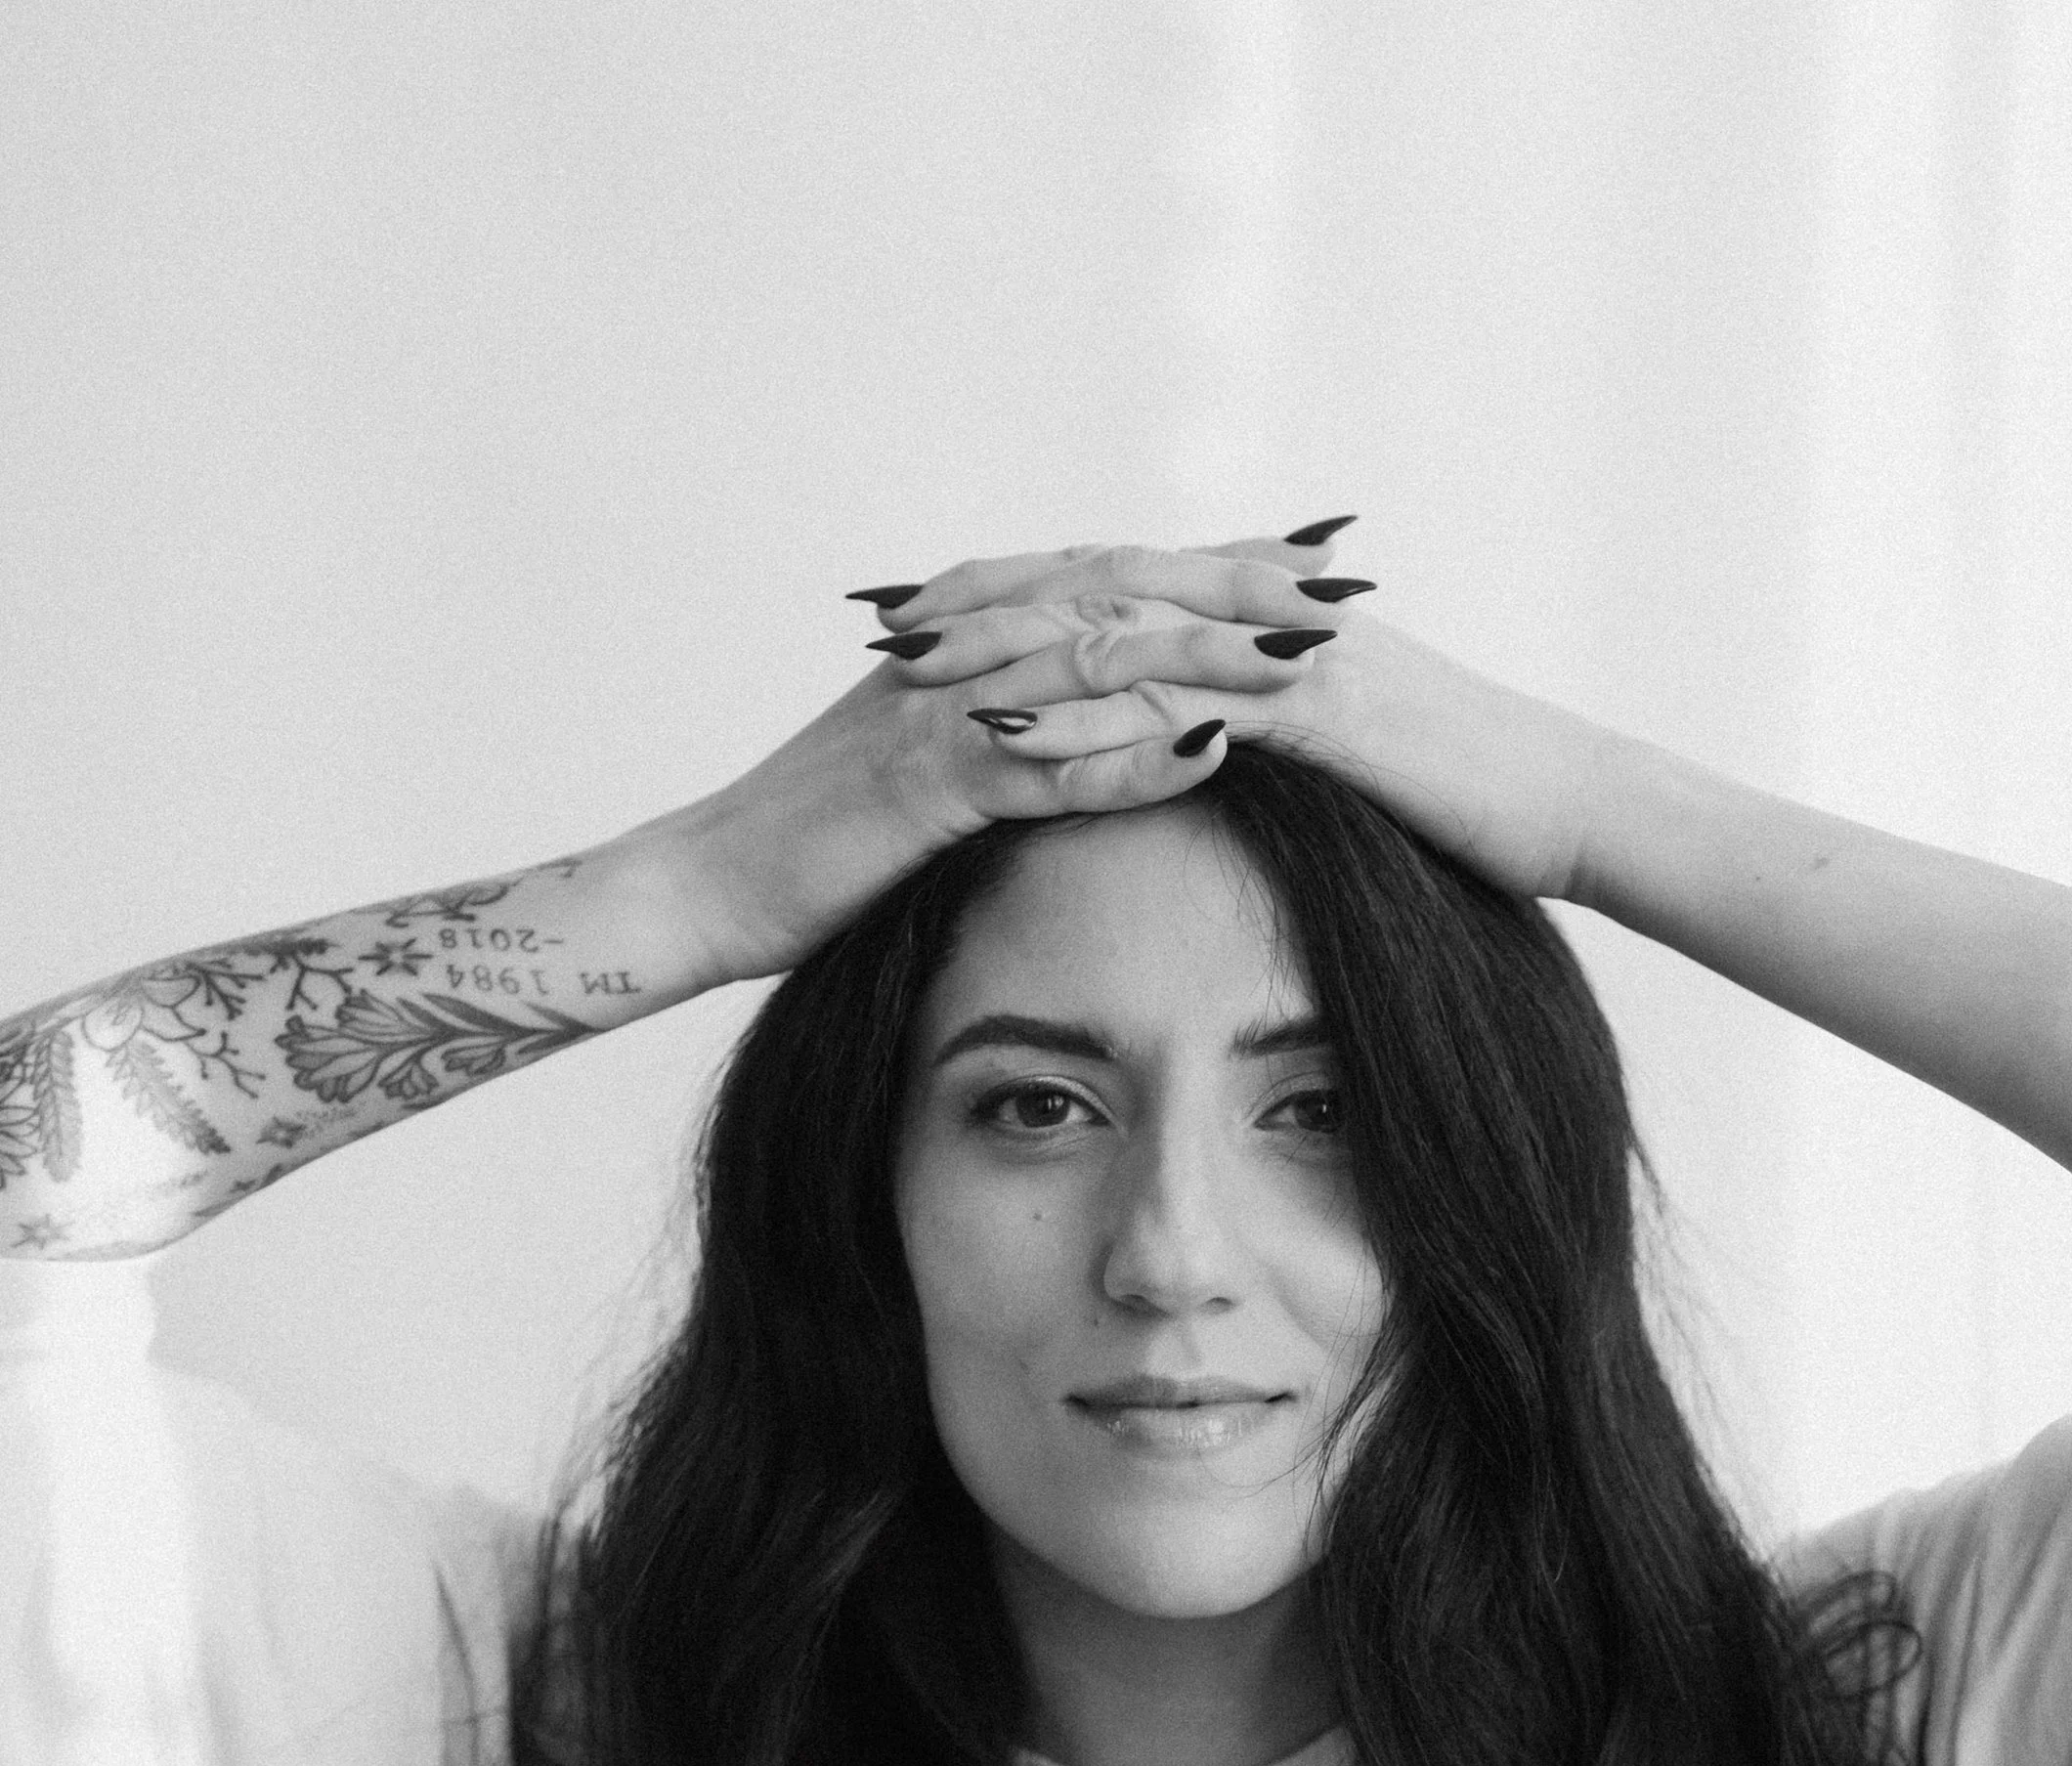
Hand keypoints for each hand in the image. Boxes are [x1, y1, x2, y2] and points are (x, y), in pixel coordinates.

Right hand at [666, 530, 1364, 984]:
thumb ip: (1011, 728)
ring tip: (1303, 659)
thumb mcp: (929, 767)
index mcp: (967, 633)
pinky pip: (1038, 765)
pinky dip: (1123, 757)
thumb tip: (1106, 723)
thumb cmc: (822, 841)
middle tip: (1342, 583)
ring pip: (1093, 661)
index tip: (1317, 555)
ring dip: (1205, 656)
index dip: (1216, 558)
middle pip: (1120, 589)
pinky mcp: (921, 786)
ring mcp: (939, 710)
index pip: (1112, 573)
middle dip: (1236, 582)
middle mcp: (960, 647)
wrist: (709, 883)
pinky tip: (1204, 754)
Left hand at [876, 529, 1602, 902]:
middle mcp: (1269, 609)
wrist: (1573, 803)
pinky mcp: (1316, 710)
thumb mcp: (1361, 754)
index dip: (1019, 587)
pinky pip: (1179, 710)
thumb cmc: (1477, 799)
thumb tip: (1217, 751)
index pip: (1120, 578)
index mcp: (1271, 611)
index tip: (927, 608)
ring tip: (919, 682)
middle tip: (885, 623)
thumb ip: (1285, 732)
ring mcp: (1292, 651)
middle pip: (1096, 584)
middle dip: (986, 601)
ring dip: (1012, 655)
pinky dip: (1091, 726)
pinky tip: (1014, 750)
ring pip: (1122, 634)